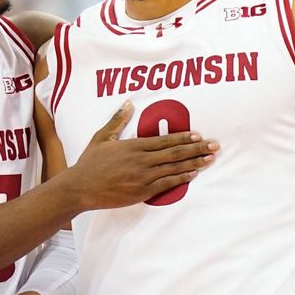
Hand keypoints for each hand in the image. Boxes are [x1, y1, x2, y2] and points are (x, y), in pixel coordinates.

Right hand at [61, 101, 216, 209]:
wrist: (80, 188)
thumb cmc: (90, 163)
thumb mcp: (101, 137)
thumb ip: (117, 120)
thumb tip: (128, 103)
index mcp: (133, 146)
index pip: (164, 140)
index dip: (184, 138)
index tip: (198, 135)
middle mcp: (141, 160)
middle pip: (175, 153)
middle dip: (197, 149)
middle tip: (214, 146)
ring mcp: (143, 177)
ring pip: (174, 168)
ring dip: (194, 163)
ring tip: (210, 159)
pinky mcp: (142, 192)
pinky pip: (166, 184)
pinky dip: (181, 178)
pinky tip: (193, 174)